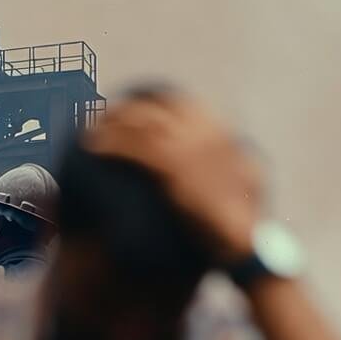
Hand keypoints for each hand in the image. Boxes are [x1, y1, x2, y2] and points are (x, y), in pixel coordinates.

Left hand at [85, 92, 261, 260]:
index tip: (134, 107)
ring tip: (92, 130)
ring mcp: (186, 146)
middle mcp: (201, 131)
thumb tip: (237, 154)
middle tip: (106, 116)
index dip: (152, 102)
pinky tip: (93, 147)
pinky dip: (110, 143)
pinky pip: (132, 147)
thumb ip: (236, 162)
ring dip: (112, 123)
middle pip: (155, 107)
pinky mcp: (170, 166)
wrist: (241, 236)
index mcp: (218, 131)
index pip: (179, 104)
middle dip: (127, 109)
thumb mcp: (247, 180)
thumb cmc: (243, 217)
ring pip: (139, 122)